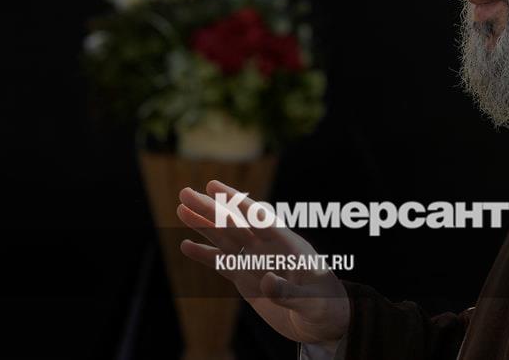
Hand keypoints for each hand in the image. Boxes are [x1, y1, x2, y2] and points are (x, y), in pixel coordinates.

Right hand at [176, 179, 350, 349]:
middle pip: (235, 225)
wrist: (324, 322)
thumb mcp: (312, 301)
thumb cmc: (327, 306)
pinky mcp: (247, 279)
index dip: (237, 202)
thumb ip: (290, 292)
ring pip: (225, 239)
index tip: (214, 186)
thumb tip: (266, 280)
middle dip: (211, 209)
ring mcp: (256, 263)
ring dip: (203, 225)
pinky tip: (186, 245)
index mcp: (288, 245)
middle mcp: (269, 249)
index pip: (259, 219)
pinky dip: (205, 255)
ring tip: (181, 208)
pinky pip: (222, 264)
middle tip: (185, 192)